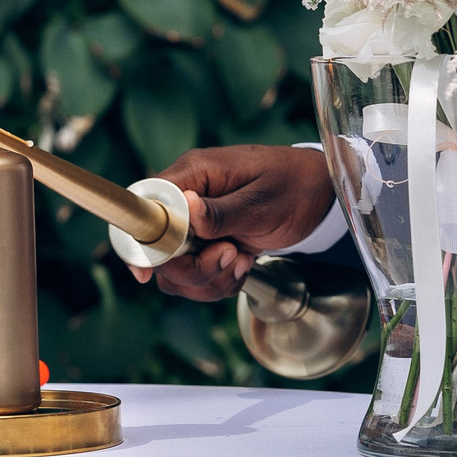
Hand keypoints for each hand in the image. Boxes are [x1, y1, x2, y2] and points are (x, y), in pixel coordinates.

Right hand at [131, 144, 334, 301]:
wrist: (317, 194)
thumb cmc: (292, 184)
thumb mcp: (262, 199)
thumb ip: (222, 210)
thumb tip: (186, 209)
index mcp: (194, 175)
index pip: (145, 204)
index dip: (139, 240)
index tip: (147, 271)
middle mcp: (187, 199)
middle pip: (157, 248)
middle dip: (191, 267)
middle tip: (229, 256)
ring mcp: (196, 224)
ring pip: (175, 269)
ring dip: (207, 278)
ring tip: (242, 261)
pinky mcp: (208, 243)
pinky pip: (196, 276)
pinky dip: (218, 281)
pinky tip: (244, 265)